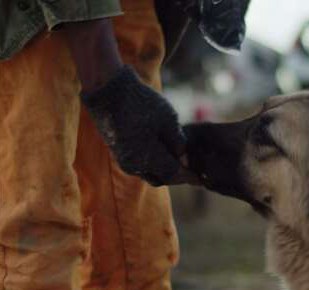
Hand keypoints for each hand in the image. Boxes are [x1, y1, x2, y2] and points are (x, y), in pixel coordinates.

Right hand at [81, 65, 196, 185]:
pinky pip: (139, 165)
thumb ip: (178, 143)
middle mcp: (134, 166)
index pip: (174, 175)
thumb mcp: (168, 119)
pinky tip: (161, 150)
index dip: (188, 175)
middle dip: (176, 175)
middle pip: (161, 178)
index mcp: (148, 159)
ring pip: (149, 172)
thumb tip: (184, 160)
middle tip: (189, 167)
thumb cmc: (141, 103)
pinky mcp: (119, 153)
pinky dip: (152, 162)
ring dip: (162, 169)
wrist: (108, 92)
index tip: (200, 176)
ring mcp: (124, 160)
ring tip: (176, 157)